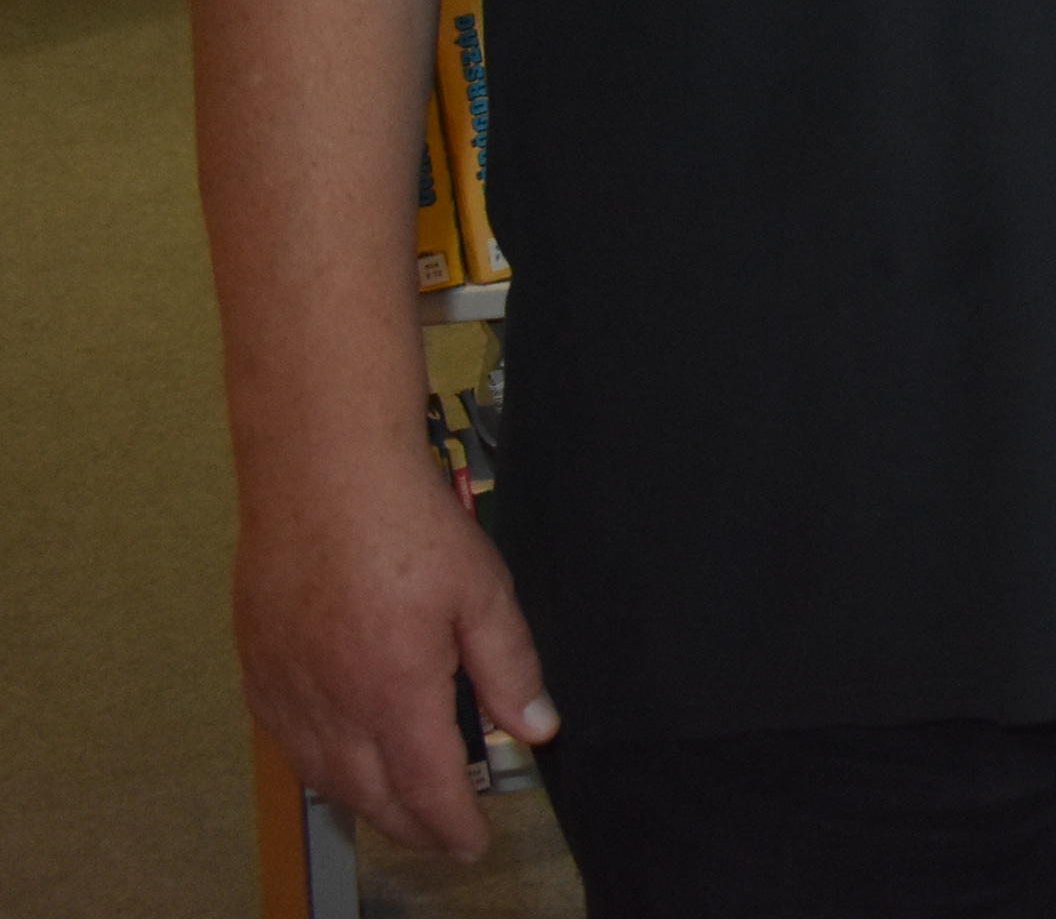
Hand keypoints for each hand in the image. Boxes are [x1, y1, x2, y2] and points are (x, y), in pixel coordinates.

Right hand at [232, 452, 555, 859]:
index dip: (452, 826)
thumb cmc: (405, 522)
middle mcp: (332, 705)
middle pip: (370, 796)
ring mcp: (286, 689)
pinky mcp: (256, 668)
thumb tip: (537, 728)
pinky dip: (316, 766)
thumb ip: (510, 669)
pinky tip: (336, 758)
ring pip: (322, 777)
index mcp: (395, 693)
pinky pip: (285, 742)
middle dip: (410, 826)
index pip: (428, 789)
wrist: (323, 474)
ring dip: (362, 803)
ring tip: (396, 808)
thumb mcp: (483, 591)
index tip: (473, 843)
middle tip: (439, 834)